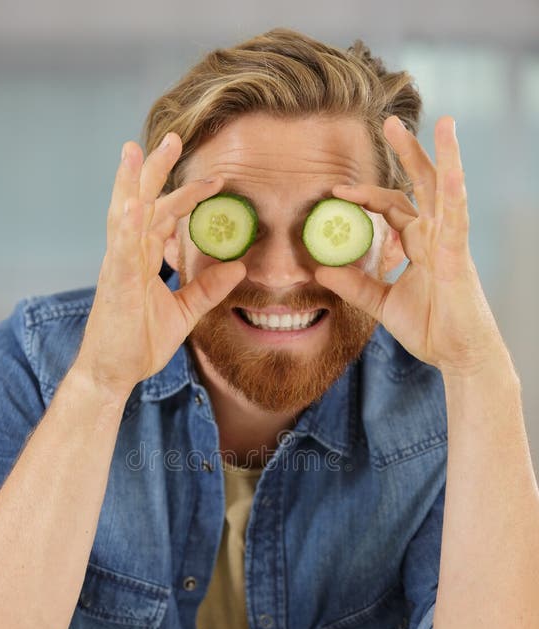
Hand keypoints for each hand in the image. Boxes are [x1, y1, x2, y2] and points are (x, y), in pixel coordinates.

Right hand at [75, 133, 245, 399]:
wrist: (114, 374)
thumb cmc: (139, 343)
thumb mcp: (184, 312)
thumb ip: (207, 288)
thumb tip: (238, 267)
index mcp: (141, 258)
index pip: (163, 216)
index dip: (187, 196)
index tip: (216, 180)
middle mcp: (126, 254)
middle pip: (141, 202)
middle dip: (155, 169)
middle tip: (173, 137)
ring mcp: (117, 267)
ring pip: (123, 215)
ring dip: (130, 182)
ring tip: (135, 151)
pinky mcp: (114, 285)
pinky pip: (119, 252)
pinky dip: (127, 227)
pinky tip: (134, 205)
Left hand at [314, 115, 506, 377]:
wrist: (457, 355)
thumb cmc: (429, 329)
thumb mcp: (380, 304)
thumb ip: (354, 284)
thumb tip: (319, 270)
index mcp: (419, 244)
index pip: (392, 207)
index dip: (365, 195)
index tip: (336, 190)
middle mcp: (436, 236)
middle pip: (421, 184)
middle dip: (408, 153)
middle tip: (389, 123)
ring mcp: (450, 242)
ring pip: (446, 190)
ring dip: (441, 155)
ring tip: (443, 122)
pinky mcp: (459, 256)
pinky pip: (457, 218)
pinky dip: (454, 192)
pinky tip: (451, 168)